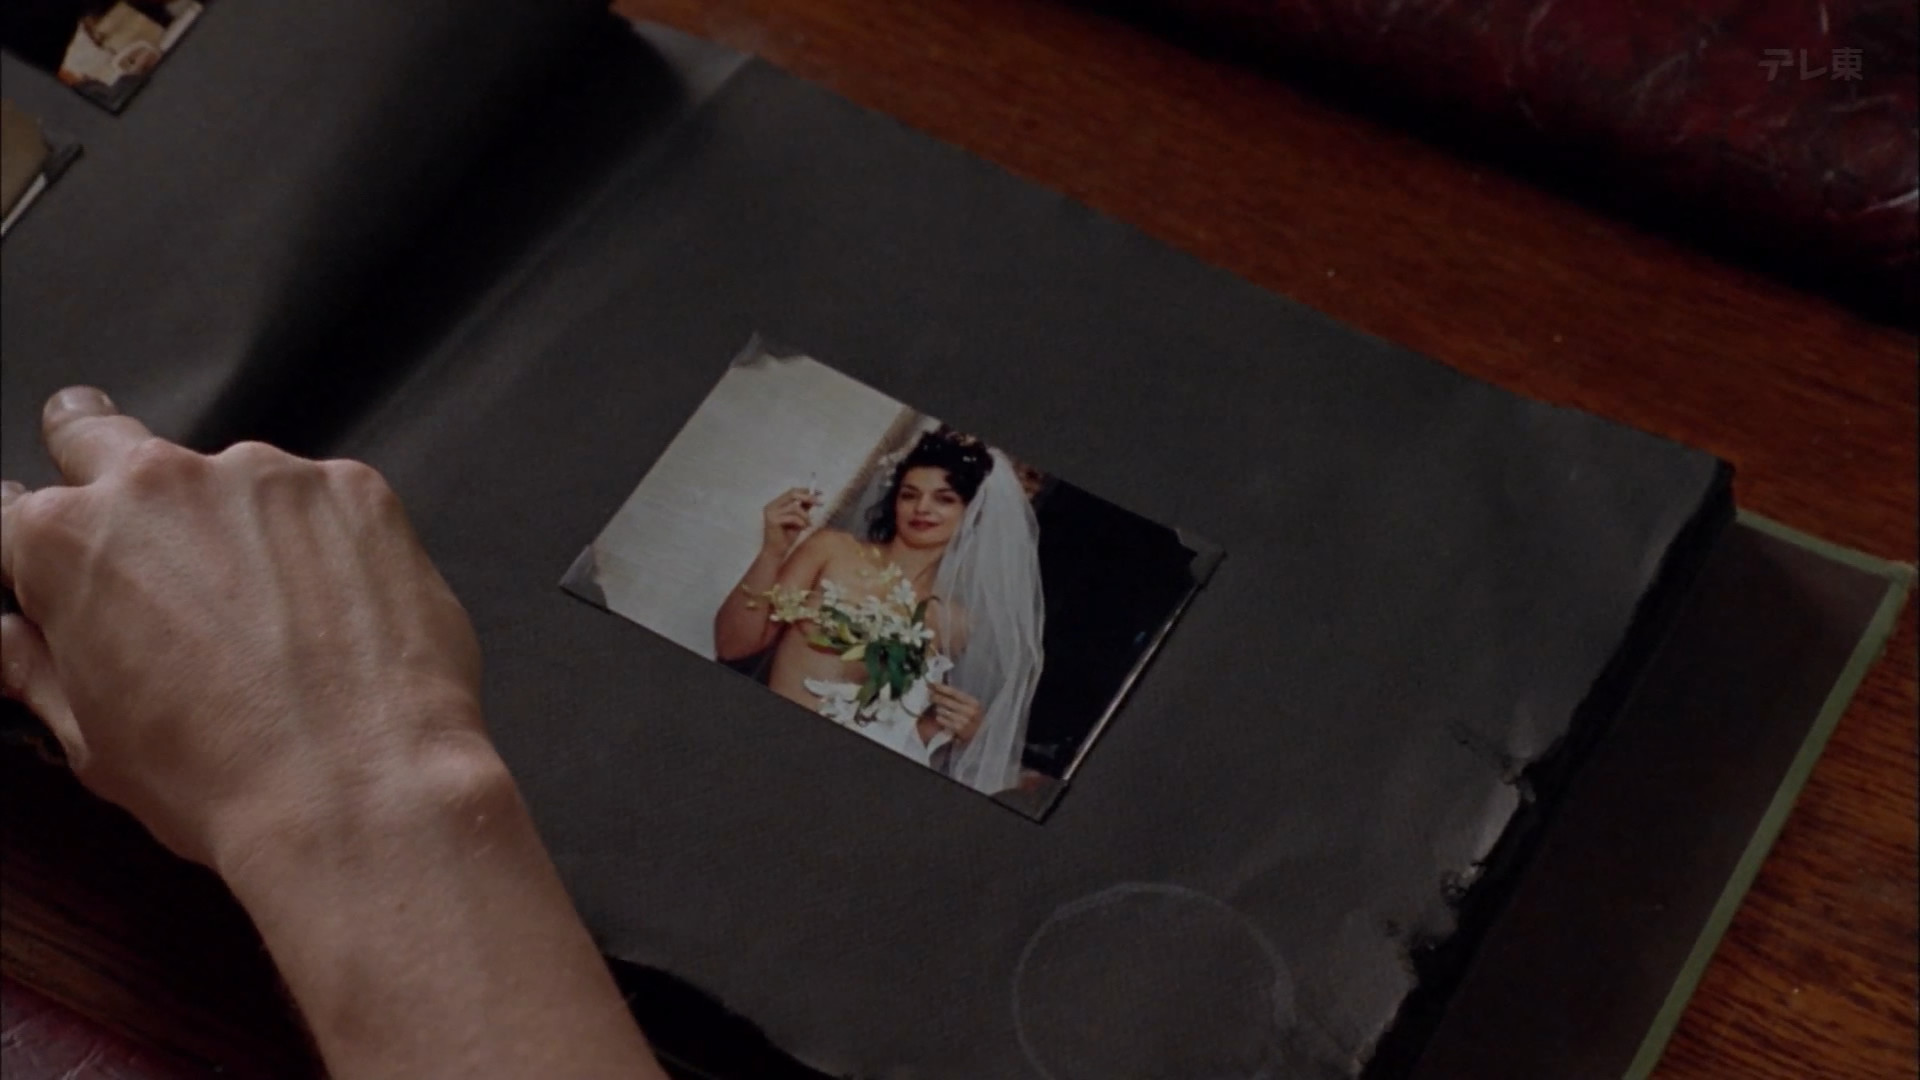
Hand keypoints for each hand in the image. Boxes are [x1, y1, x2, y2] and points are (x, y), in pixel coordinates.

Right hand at [0, 387, 486, 871]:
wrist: (363, 788)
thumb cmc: (221, 780)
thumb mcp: (92, 740)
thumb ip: (36, 666)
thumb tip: (8, 639)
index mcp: (67, 540)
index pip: (14, 513)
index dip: (28, 546)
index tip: (48, 562)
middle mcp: (159, 483)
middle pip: (101, 439)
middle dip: (99, 465)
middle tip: (132, 518)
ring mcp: (265, 476)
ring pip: (229, 478)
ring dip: (237, 523)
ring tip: (276, 613)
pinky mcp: (354, 488)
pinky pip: (323, 502)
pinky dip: (325, 543)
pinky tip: (342, 611)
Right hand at [760, 486, 819, 558]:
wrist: (776, 553)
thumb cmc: (786, 538)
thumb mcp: (798, 520)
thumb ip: (803, 508)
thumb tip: (814, 497)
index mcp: (776, 504)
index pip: (792, 491)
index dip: (807, 490)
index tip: (820, 492)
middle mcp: (771, 506)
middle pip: (792, 494)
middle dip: (808, 497)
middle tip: (820, 503)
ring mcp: (771, 512)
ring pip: (794, 507)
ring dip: (805, 516)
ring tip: (808, 525)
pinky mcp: (772, 521)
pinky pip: (792, 517)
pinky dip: (801, 522)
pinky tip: (803, 529)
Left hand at [928, 683, 983, 743]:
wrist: (978, 736)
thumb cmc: (971, 718)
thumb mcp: (969, 706)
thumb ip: (956, 697)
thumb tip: (938, 686)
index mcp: (973, 702)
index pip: (954, 692)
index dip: (941, 687)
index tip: (931, 684)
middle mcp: (970, 711)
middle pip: (946, 701)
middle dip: (936, 697)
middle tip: (930, 695)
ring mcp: (964, 721)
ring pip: (942, 710)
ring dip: (938, 709)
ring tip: (939, 709)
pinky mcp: (958, 730)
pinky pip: (942, 720)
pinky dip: (940, 718)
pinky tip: (941, 718)